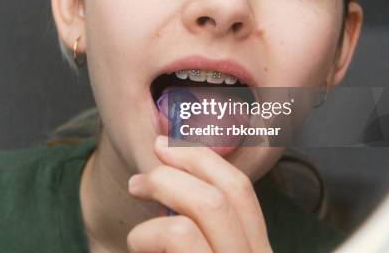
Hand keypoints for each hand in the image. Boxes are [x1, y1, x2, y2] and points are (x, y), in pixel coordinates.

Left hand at [126, 135, 271, 251]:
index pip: (242, 189)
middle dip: (184, 160)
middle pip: (234, 187)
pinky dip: (145, 233)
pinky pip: (179, 234)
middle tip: (144, 168)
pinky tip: (137, 246)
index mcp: (253, 247)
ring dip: (162, 188)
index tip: (165, 145)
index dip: (203, 158)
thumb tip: (168, 163)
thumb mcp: (194, 244)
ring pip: (210, 203)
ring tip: (135, 206)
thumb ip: (193, 218)